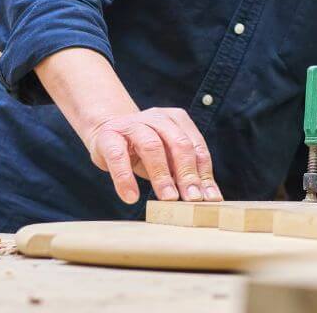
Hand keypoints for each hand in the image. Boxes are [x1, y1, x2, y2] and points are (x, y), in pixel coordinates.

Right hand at [84, 108, 221, 204]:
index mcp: (178, 120)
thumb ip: (183, 171)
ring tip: (168, 199)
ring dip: (162, 175)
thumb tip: (206, 197)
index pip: (197, 146)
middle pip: (179, 143)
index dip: (204, 173)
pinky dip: (125, 178)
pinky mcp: (109, 137)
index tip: (209, 198)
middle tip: (192, 199)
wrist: (106, 131)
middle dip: (187, 173)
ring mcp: (133, 124)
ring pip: (152, 146)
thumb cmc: (144, 149)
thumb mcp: (167, 157)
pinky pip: (118, 157)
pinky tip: (131, 197)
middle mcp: (158, 118)